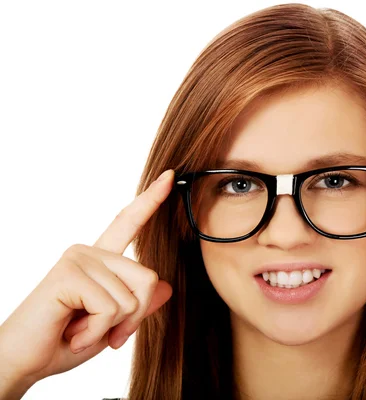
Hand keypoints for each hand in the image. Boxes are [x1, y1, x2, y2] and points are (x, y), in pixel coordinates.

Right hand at [0, 169, 173, 389]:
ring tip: (81, 332)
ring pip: (133, 297)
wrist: (22, 363)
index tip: (169, 176)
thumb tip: (167, 287)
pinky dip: (97, 333)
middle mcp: (89, 251)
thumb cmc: (62, 343)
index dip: (150, 200)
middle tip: (104, 334)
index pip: (128, 223)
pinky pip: (111, 308)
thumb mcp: (112, 326)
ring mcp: (77, 259)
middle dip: (134, 317)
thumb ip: (137, 305)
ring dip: (111, 328)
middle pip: (148, 278)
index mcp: (100, 260)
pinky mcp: (68, 274)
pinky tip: (73, 334)